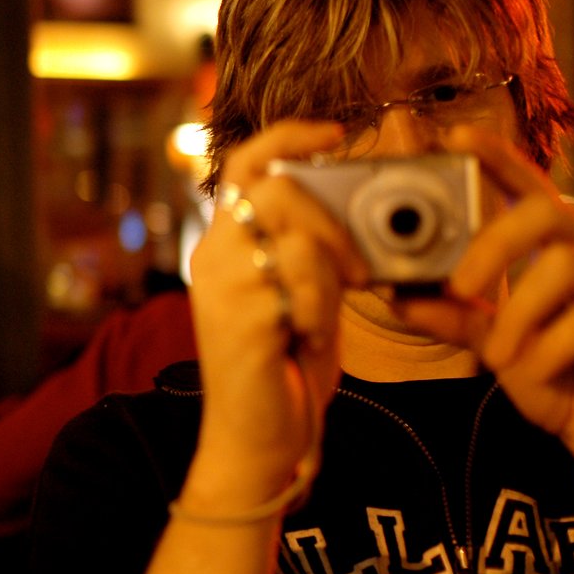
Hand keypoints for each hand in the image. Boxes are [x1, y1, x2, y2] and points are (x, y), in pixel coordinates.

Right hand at [185, 121, 368, 507]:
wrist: (259, 440)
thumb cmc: (284, 367)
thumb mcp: (298, 294)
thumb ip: (310, 248)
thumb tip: (358, 211)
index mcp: (224, 245)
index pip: (245, 163)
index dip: (289, 134)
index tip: (336, 133)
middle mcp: (213, 257)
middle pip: (278, 188)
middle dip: (334, 221)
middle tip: (360, 268)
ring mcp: (222, 287)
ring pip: (299, 237)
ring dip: (334, 278)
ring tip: (328, 315)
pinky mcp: (240, 319)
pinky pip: (305, 285)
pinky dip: (324, 311)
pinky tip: (309, 339)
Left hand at [394, 130, 573, 486]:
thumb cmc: (554, 372)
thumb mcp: (493, 340)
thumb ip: (452, 314)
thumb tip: (397, 293)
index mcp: (554, 243)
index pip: (524, 187)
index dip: (495, 159)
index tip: (454, 138)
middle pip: (544, 211)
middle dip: (492, 244)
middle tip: (460, 286)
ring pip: (563, 266)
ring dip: (518, 316)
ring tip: (499, 355)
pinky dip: (551, 348)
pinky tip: (541, 368)